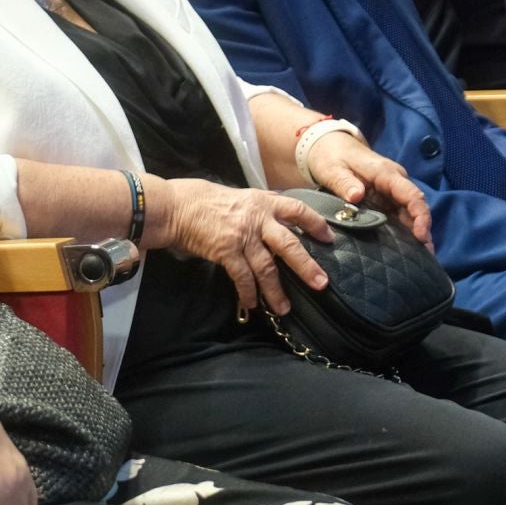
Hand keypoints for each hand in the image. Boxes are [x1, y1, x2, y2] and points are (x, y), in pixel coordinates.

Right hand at [148, 179, 332, 315]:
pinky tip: (252, 303)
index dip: (315, 224)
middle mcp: (257, 218)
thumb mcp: (240, 196)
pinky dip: (248, 292)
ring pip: (266, 268)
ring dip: (276, 291)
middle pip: (289, 245)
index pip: (297, 210)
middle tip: (321, 284)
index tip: (328, 238)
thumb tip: (281, 215)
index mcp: (263, 201)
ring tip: (283, 308)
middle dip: (306, 266)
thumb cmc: (204, 200)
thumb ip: (261, 206)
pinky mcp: (226, 250)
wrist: (176, 206)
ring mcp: (242, 235)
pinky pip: (242, 277)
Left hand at [303, 132, 432, 247]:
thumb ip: (343, 182)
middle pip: (416, 208)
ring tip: (421, 260)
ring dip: (416, 235)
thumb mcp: (332, 168)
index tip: (420, 236)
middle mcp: (395, 183)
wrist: (328, 146)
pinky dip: (404, 233)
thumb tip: (356, 196)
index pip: (411, 194)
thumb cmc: (331, 156)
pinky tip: (407, 251)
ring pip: (410, 215)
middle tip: (426, 257)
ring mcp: (391, 192)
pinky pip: (399, 217)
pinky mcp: (384, 200)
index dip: (420, 216)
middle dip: (423, 231)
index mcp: (385, 173)